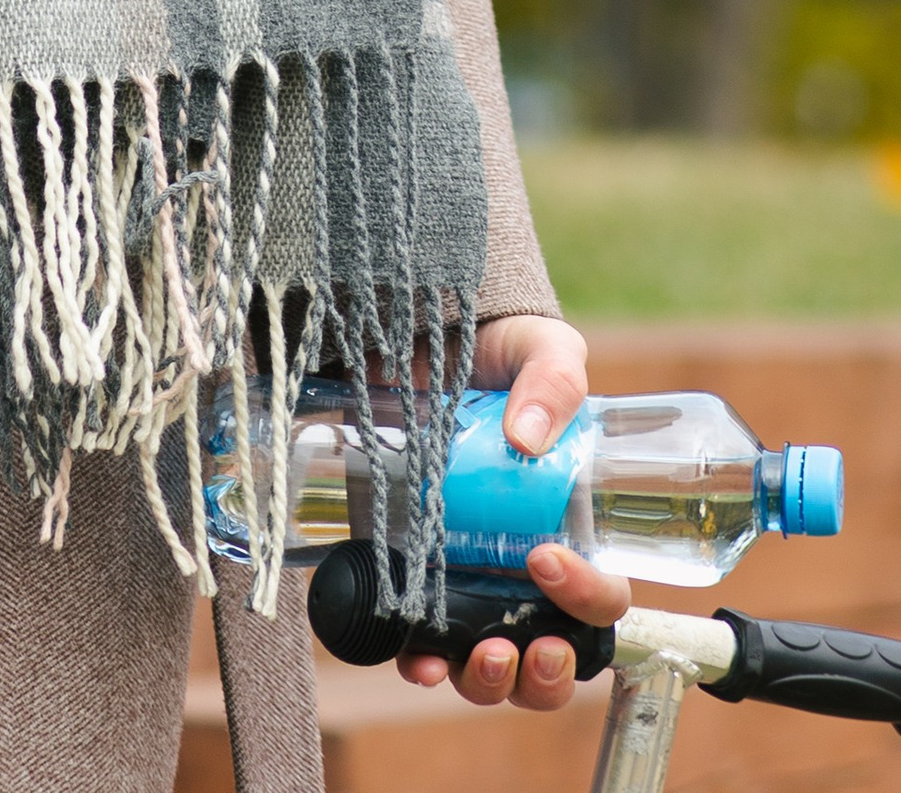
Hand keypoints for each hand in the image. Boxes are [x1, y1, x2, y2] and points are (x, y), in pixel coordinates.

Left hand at [402, 317, 614, 706]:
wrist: (423, 336)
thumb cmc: (501, 351)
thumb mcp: (541, 351)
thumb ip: (552, 381)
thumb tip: (528, 438)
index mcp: (573, 533)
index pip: (601, 598)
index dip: (587, 598)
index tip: (547, 560)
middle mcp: (523, 570)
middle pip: (550, 654)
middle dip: (544, 673)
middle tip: (529, 648)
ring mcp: (469, 578)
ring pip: (490, 663)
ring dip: (489, 679)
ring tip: (480, 655)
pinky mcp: (415, 572)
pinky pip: (422, 640)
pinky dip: (421, 660)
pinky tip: (417, 657)